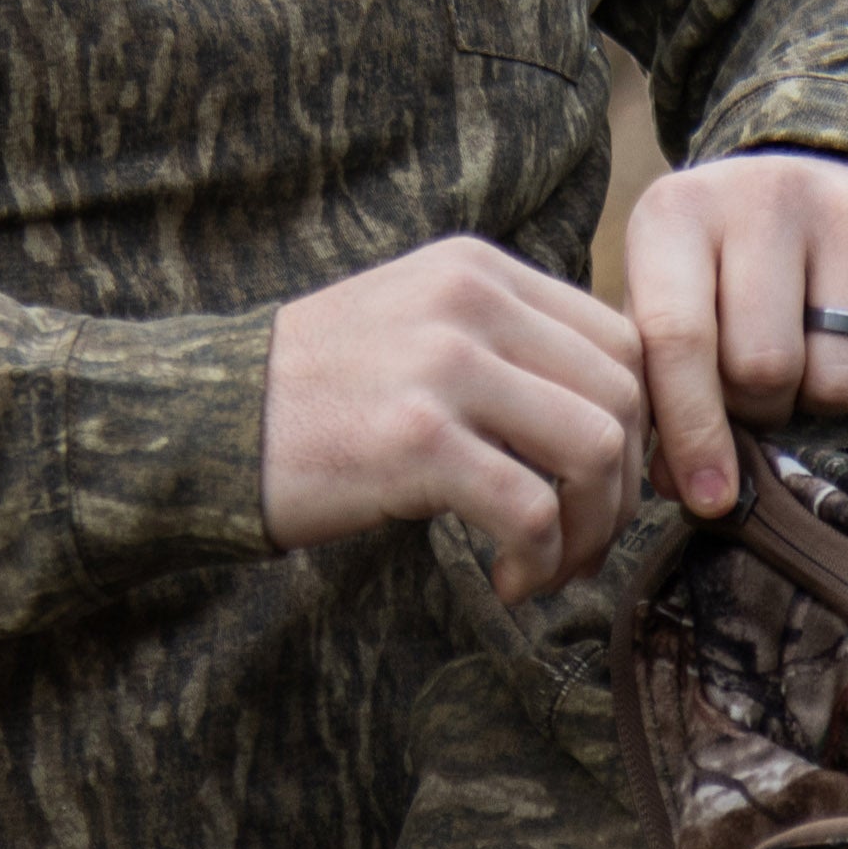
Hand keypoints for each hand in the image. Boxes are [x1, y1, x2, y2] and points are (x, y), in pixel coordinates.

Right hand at [260, 236, 646, 602]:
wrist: (210, 419)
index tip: (603, 482)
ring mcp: (443, 365)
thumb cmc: (323, 390)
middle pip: (623, 394)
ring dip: (593, 529)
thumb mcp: (419, 321)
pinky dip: (543, 561)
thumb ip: (508, 340)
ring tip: (549, 563)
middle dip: (623, 486)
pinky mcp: (417, 440)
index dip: (637, 424)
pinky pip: (535, 510)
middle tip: (582, 538)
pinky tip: (510, 581)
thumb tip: (617, 409)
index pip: (620, 336)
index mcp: (476, 267)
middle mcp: (469, 300)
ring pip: (597, 449)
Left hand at [625, 152, 847, 517]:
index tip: (708, 497)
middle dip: (761, 408)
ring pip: (842, 379)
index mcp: (677, 213)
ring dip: (823, 400)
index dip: (692, 429)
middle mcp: (766, 195)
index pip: (678, 337)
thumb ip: (660, 388)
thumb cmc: (721, 268)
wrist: (816, 180)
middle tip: (761, 388)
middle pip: (765, 367)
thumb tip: (683, 488)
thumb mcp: (669, 300)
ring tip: (809, 358)